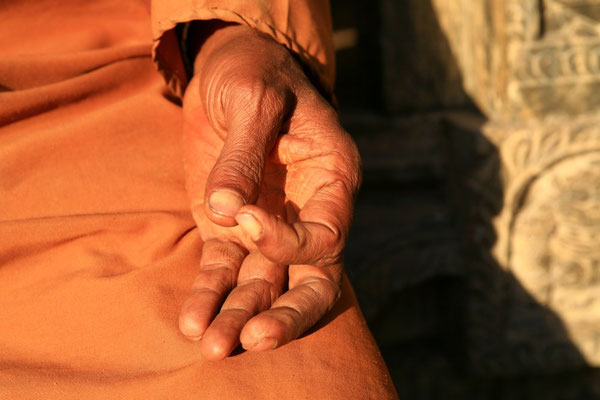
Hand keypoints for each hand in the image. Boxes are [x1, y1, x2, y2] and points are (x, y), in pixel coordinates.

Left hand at [178, 24, 360, 359]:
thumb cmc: (256, 73)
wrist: (230, 69)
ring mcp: (267, 225)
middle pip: (311, 280)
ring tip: (212, 347)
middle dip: (285, 314)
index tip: (244, 219)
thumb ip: (246, 155)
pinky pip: (224, 269)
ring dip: (239, 315)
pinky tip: (193, 320)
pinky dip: (209, 294)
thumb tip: (225, 211)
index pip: (326, 235)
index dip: (287, 241)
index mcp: (333, 179)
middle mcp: (308, 211)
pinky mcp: (229, 229)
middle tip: (254, 339)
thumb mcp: (256, 98)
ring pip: (263, 284)